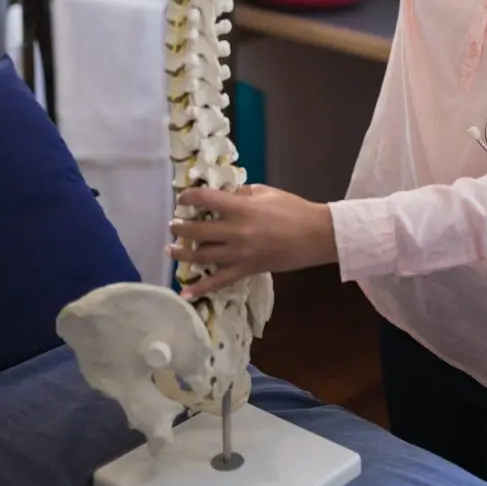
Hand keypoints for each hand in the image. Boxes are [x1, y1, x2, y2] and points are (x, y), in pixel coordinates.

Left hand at [167, 184, 337, 297]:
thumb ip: (241, 194)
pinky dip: (201, 288)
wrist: (315, 236)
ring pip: (201, 256)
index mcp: (241, 208)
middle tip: (174, 225)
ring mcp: (239, 254)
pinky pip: (219, 281)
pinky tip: (185, 293)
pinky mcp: (246, 270)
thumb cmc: (294, 209)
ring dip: (182, 253)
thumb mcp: (266, 192)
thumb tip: (223, 196)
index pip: (205, 200)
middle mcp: (235, 231)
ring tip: (171, 249)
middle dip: (180, 227)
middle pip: (196, 231)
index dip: (188, 197)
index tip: (183, 198)